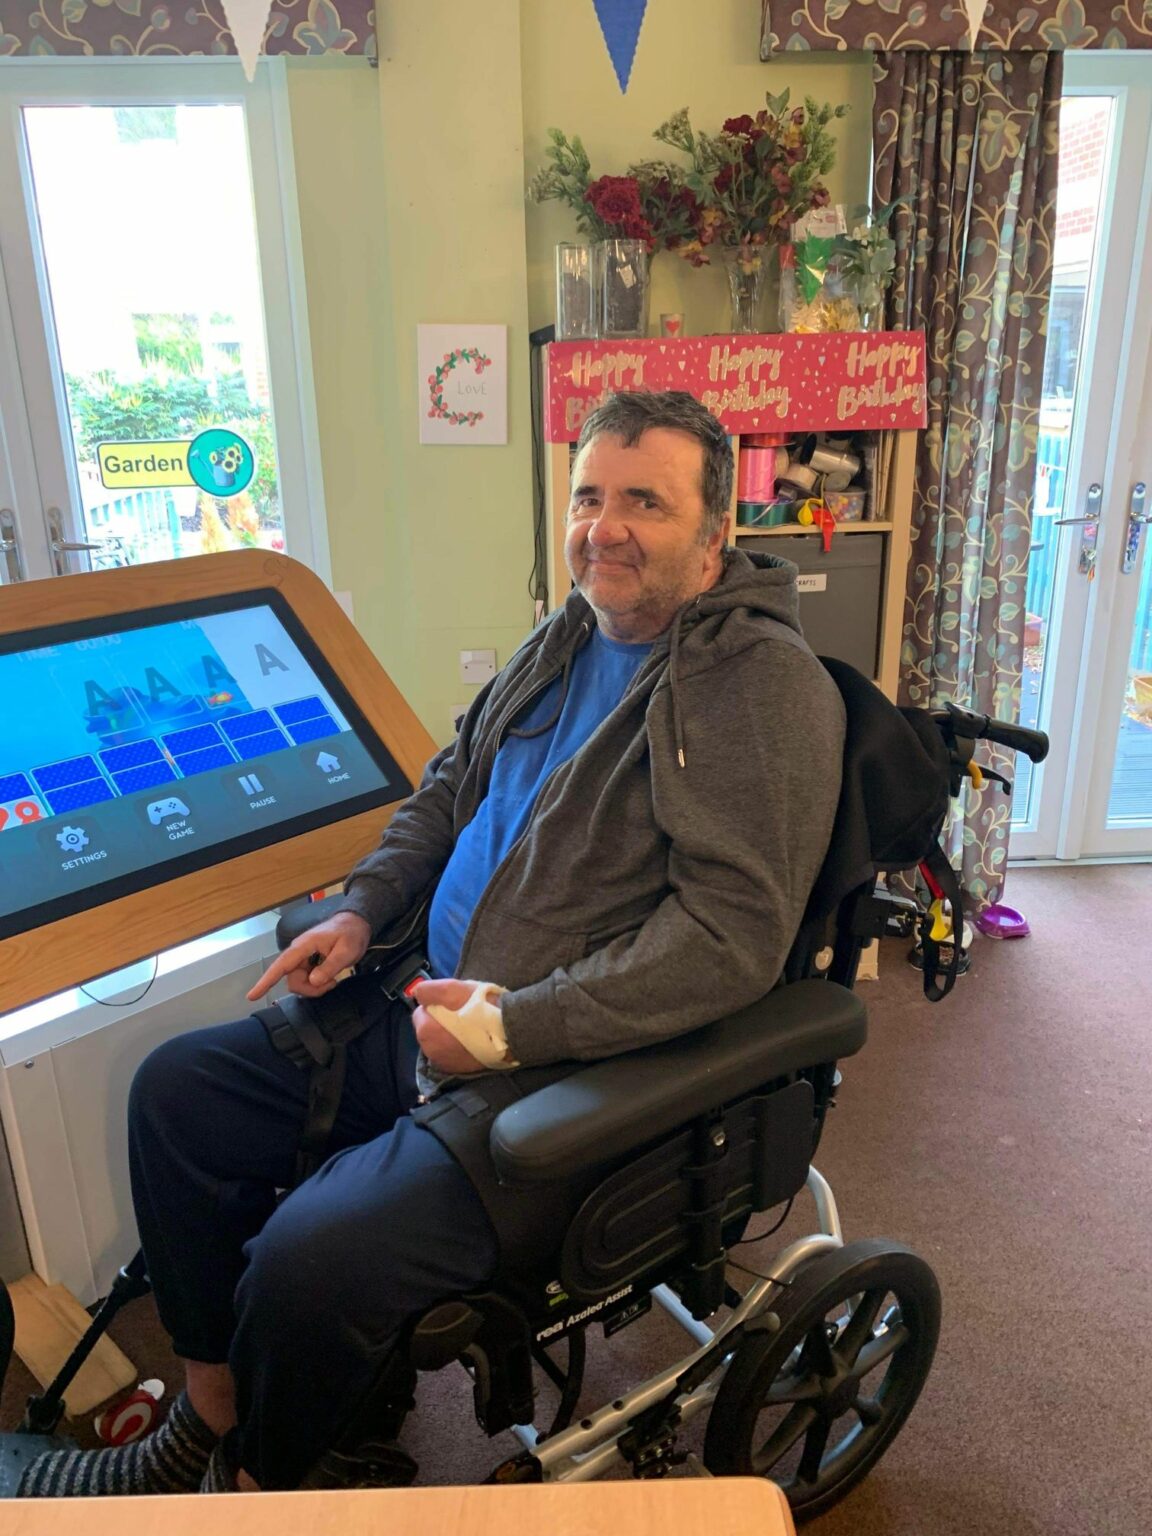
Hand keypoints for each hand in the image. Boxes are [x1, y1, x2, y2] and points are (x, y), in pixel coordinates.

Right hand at [247, 911, 371, 1001]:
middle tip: (332, 983)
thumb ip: (330, 966)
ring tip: (333, 979)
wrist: (355, 924)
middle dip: (310, 989)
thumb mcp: (347, 951)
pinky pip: (305, 980)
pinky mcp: (307, 963)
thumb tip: (313, 981)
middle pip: (292, 980)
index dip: (266, 981)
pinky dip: (316, 985)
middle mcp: (298, 952)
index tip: (252, 995)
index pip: (281, 965)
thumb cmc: (351, 933)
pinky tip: (329, 978)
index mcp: (304, 945)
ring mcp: (302, 958)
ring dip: (314, 988)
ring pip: (299, 983)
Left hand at [412, 977, 485, 1075]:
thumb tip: (416, 993)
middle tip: (463, 1014)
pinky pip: (451, 1054)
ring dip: (448, 1035)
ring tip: (469, 1027)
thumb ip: (429, 990)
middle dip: (441, 1021)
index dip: (437, 1004)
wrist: (511, 1032)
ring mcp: (444, 1063)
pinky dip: (457, 1048)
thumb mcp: (453, 988)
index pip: (422, 1011)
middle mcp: (430, 1051)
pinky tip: (472, 1040)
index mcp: (425, 1030)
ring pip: (440, 1042)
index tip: (453, 1002)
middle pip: (430, 1028)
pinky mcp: (458, 1071)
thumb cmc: (481, 1007)